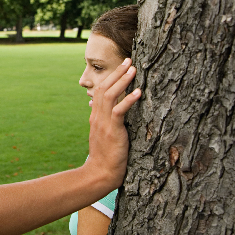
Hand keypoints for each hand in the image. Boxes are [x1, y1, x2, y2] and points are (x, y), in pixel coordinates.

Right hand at [85, 58, 140, 191]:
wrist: (99, 174)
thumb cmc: (106, 159)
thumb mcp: (105, 137)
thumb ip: (109, 124)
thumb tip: (118, 116)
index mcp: (96, 117)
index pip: (101, 91)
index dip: (111, 78)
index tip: (122, 67)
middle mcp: (97, 117)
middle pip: (104, 88)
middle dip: (117, 73)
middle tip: (129, 60)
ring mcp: (103, 123)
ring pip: (110, 95)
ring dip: (123, 81)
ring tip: (134, 69)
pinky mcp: (112, 131)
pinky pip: (119, 111)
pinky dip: (128, 100)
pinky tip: (138, 92)